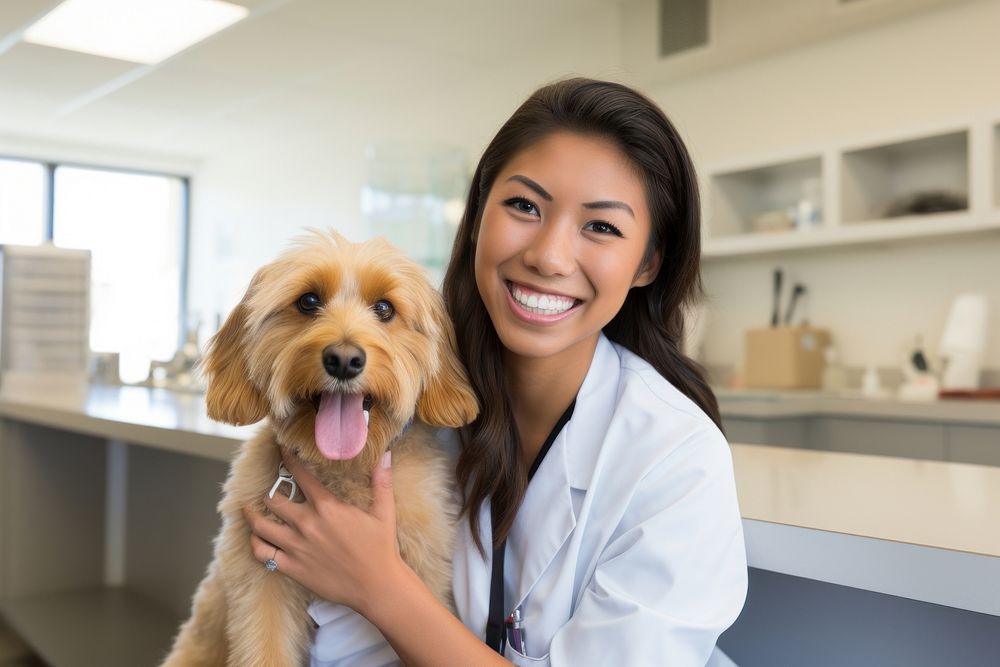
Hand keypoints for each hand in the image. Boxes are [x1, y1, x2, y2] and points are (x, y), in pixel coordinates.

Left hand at [243, 449, 404, 615]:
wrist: (377, 586)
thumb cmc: (381, 548)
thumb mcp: (384, 512)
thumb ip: (381, 481)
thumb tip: (385, 455)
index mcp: (327, 507)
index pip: (300, 475)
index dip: (288, 459)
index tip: (282, 450)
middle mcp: (307, 524)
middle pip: (274, 499)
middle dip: (269, 489)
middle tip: (268, 486)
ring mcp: (296, 547)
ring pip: (261, 525)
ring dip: (252, 514)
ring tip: (249, 508)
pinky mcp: (292, 568)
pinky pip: (262, 554)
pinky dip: (254, 543)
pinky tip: (256, 537)